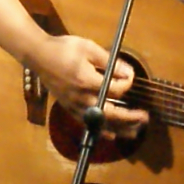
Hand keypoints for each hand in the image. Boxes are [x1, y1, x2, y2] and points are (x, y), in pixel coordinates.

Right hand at [29, 36, 145, 131]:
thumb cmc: (63, 49)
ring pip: (101, 123)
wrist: (38, 55)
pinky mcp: (69, 108)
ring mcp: (74, 106)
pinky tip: (111, 134)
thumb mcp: (89, 48)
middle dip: (130, 117)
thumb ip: (110, 62)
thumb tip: (128, 73)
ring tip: (135, 131)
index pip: (116, 89)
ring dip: (120, 128)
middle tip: (145, 118)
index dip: (128, 83)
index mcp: (88, 82)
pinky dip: (101, 131)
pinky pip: (87, 124)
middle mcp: (82, 98)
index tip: (131, 76)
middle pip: (112, 114)